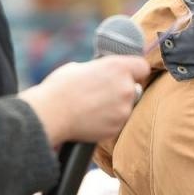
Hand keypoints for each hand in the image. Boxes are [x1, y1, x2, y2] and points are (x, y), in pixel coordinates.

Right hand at [20, 54, 150, 147]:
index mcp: (118, 67)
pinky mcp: (117, 127)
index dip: (134, 71)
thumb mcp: (80, 67)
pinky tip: (90, 118)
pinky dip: (108, 121)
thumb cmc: (60, 87)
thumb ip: (100, 70)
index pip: (142, 67)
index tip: (127, 74)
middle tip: (101, 94)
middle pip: (134, 88)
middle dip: (121, 91)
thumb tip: (102, 73)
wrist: (51, 113)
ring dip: (115, 107)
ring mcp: (124, 109)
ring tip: (92, 107)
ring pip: (126, 107)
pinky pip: (117, 122)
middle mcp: (126, 88)